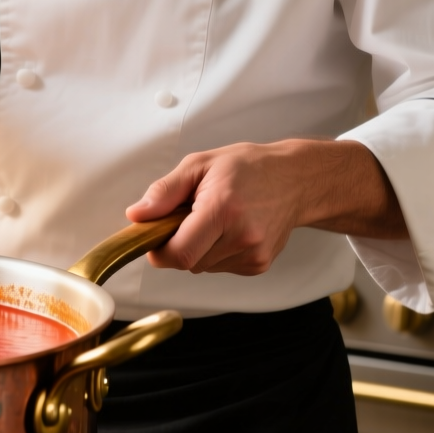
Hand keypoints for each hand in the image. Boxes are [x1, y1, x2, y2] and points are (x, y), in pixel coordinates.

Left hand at [126, 140, 405, 274]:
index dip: (159, 250)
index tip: (156, 235)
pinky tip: (229, 230)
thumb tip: (136, 215)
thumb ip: (165, 192)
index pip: (178, 253)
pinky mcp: (259, 265)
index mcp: (222, 209)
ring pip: (202, 267)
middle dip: (178, 245)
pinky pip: (220, 267)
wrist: (296, 180)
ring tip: (214, 219)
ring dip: (198, 249)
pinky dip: (216, 253)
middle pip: (187, 262)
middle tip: (188, 217)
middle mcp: (241, 237)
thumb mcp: (199, 165)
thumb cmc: (247, 168)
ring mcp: (253, 255)